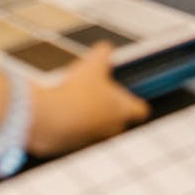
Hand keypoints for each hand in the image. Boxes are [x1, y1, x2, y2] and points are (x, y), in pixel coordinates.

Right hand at [28, 43, 148, 156]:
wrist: (53, 118)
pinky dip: (73, 125)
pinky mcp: (75, 146)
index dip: (136, 101)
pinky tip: (63, 108)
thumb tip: (106, 48)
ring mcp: (94, 139)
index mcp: (122, 109)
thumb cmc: (79, 92)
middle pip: (119, 121)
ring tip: (76, 99)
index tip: (130, 95)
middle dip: (110, 108)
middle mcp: (112, 128)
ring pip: (98, 128)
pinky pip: (78, 135)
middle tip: (99, 93)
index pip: (140, 110)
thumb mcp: (94, 62)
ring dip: (90, 116)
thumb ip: (104, 52)